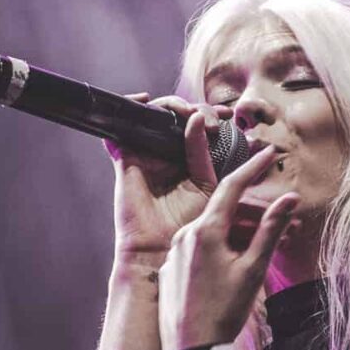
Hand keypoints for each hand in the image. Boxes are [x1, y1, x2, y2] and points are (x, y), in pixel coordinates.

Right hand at [106, 96, 221, 267]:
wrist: (162, 248)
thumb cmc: (187, 224)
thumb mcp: (205, 184)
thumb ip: (202, 152)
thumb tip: (197, 118)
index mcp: (187, 160)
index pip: (197, 127)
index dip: (211, 115)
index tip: (229, 117)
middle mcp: (165, 155)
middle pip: (175, 116)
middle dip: (193, 107)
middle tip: (210, 117)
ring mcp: (144, 156)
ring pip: (152, 116)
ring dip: (167, 105)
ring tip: (183, 110)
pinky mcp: (125, 159)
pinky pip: (119, 129)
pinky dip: (127, 109)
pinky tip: (143, 101)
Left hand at [157, 149, 298, 349]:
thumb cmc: (223, 312)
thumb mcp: (253, 269)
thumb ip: (270, 230)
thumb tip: (289, 199)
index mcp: (205, 231)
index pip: (231, 187)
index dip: (251, 168)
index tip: (267, 154)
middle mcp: (185, 236)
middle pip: (224, 213)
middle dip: (255, 215)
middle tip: (286, 221)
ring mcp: (175, 254)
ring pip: (212, 233)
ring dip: (240, 236)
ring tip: (267, 250)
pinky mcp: (171, 271)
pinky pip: (198, 252)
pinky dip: (220, 251)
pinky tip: (237, 268)